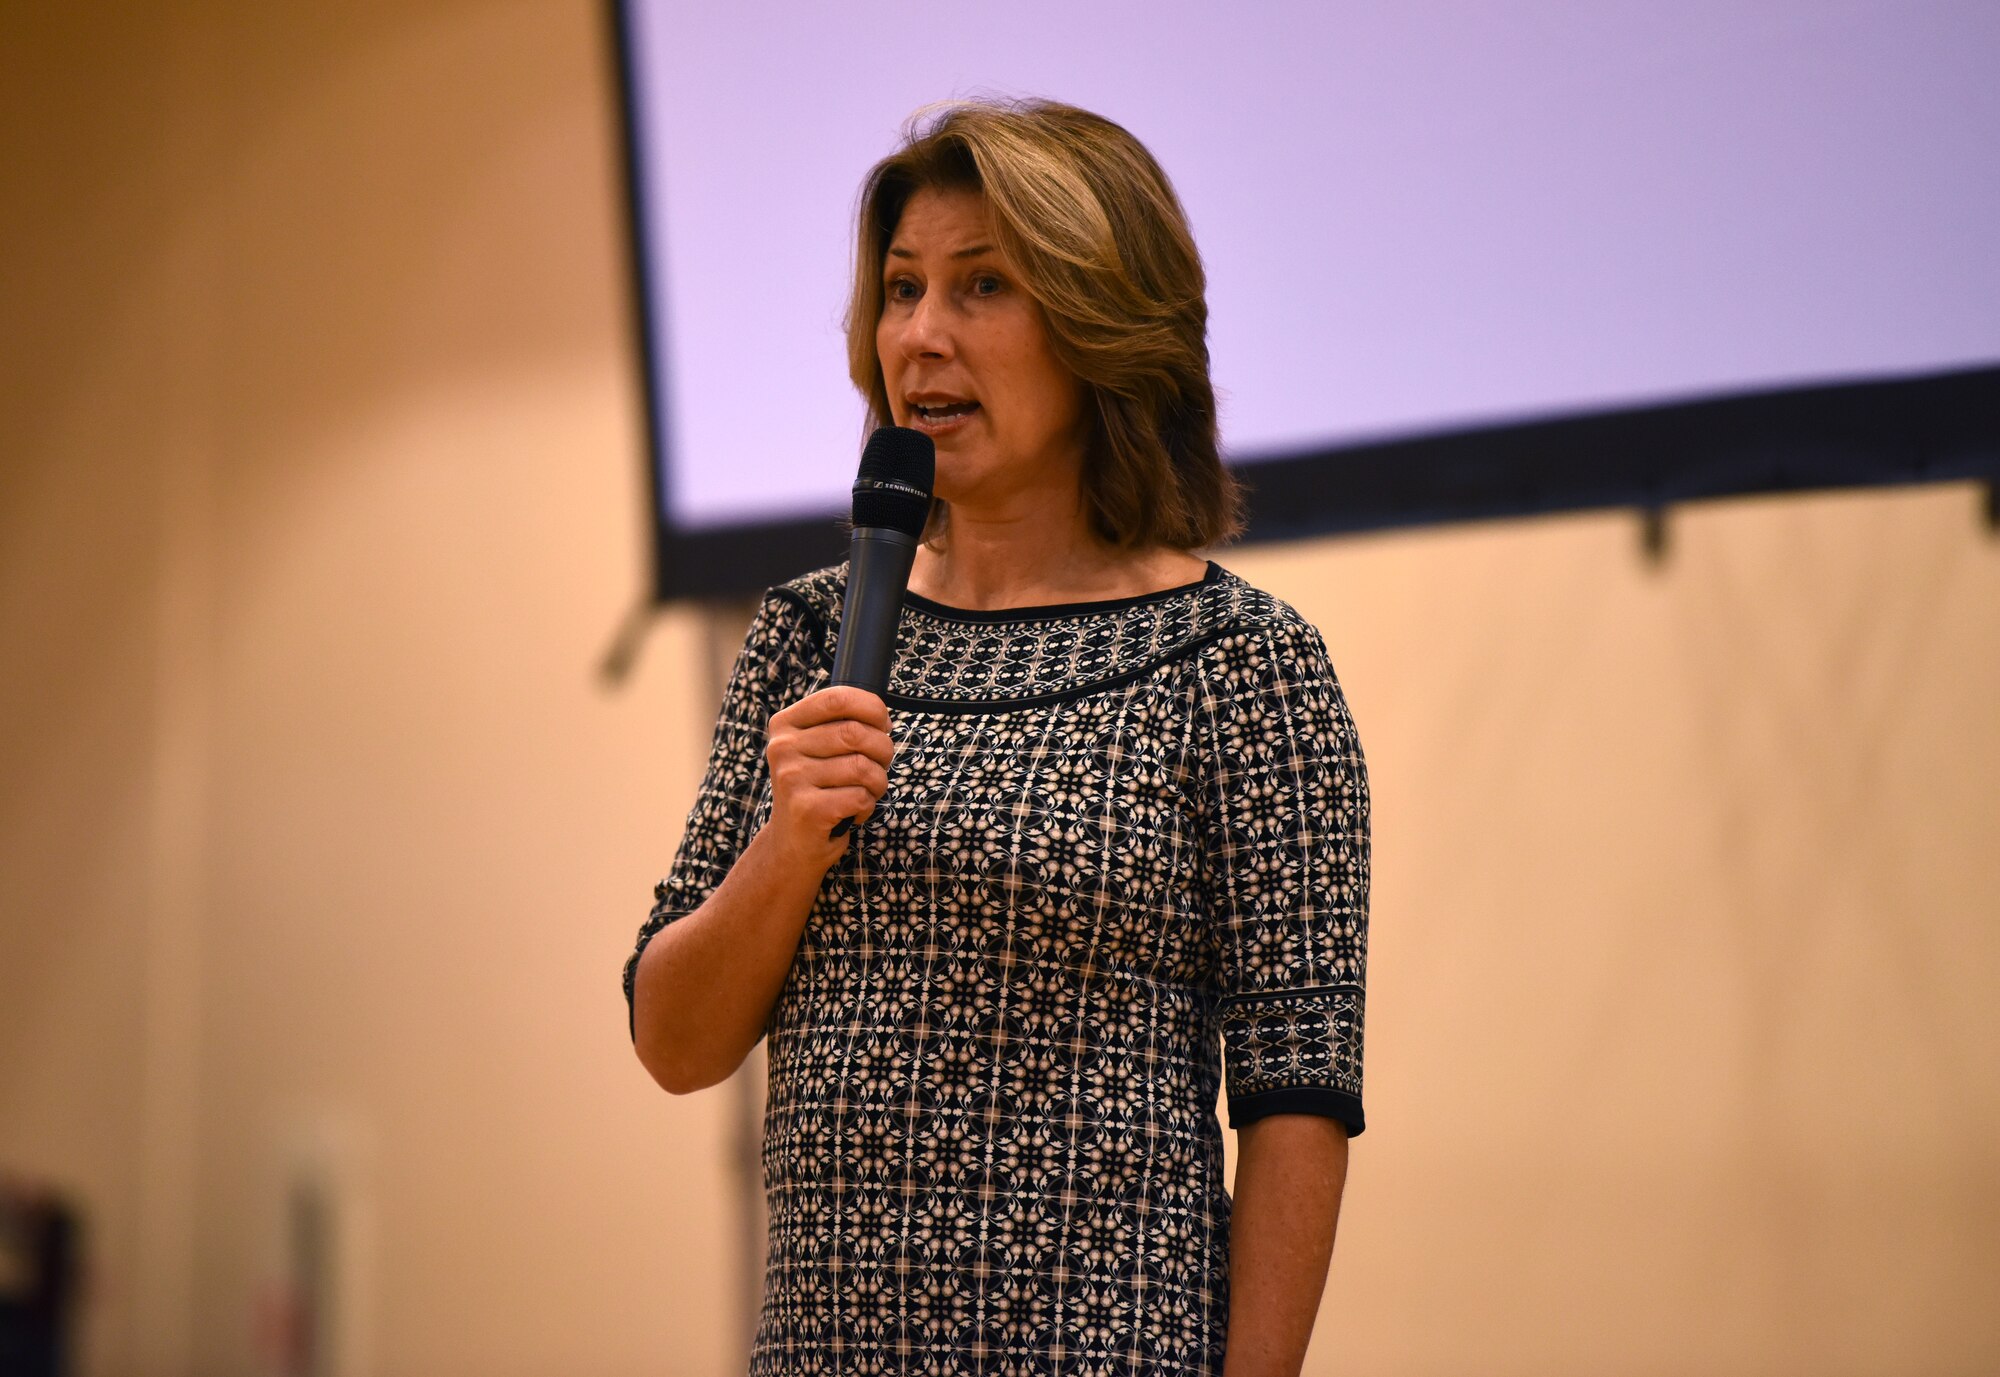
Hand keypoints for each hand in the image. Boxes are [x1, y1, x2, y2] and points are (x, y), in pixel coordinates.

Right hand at [762, 685, 894, 870]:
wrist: (792, 843)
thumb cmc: (818, 789)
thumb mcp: (817, 748)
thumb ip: (840, 725)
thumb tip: (881, 715)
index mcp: (785, 724)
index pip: (837, 697)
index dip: (872, 708)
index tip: (883, 726)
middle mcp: (782, 748)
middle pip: (855, 733)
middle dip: (883, 750)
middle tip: (880, 765)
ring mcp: (791, 778)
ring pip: (862, 767)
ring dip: (878, 783)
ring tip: (866, 792)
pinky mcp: (806, 809)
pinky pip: (860, 796)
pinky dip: (868, 806)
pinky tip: (854, 812)